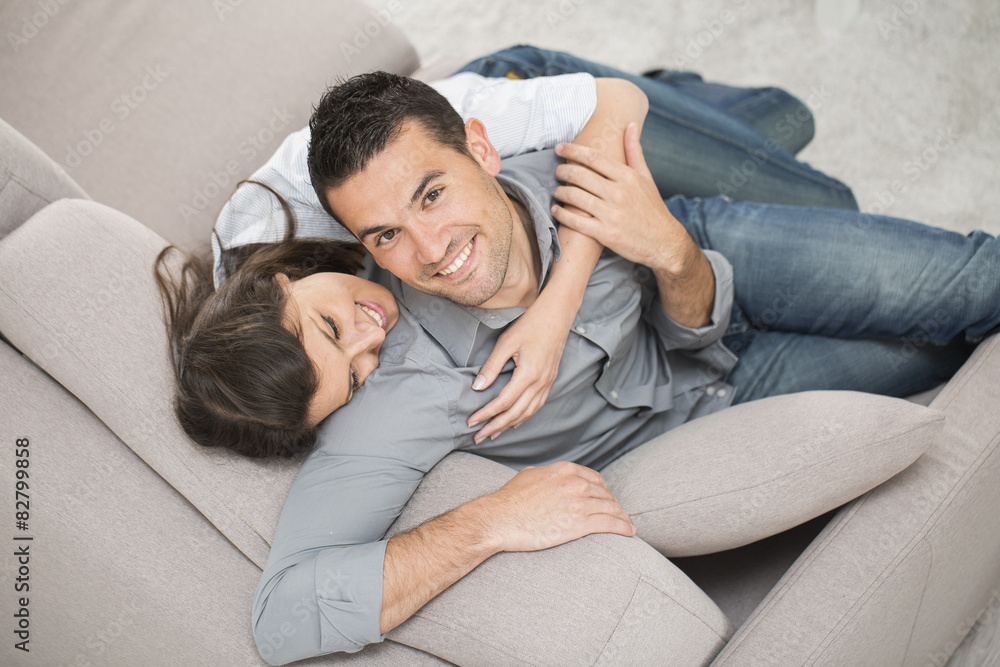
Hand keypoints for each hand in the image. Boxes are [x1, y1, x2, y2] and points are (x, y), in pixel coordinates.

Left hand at [468, 295, 570, 443]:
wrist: (557, 315)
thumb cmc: (531, 325)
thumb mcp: (506, 343)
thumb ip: (491, 366)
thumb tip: (477, 387)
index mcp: (529, 375)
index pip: (503, 402)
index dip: (486, 414)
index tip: (471, 421)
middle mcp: (540, 383)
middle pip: (515, 414)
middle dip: (495, 427)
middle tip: (478, 437)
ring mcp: (547, 383)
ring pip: (527, 413)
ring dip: (509, 426)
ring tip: (493, 434)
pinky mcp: (550, 380)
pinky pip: (536, 405)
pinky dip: (524, 417)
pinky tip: (515, 422)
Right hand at [479, 461, 635, 551]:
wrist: (500, 519)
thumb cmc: (508, 500)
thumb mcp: (528, 476)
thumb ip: (544, 474)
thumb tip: (547, 477)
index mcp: (564, 470)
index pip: (594, 478)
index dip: (604, 490)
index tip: (607, 499)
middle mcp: (575, 483)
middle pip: (605, 493)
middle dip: (615, 504)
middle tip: (620, 514)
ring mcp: (579, 502)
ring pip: (611, 508)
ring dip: (623, 517)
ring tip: (628, 525)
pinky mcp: (580, 523)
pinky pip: (609, 523)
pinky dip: (623, 527)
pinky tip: (629, 532)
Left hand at [551, 123, 700, 275]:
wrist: (664, 242)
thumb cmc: (652, 208)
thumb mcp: (646, 178)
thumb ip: (635, 151)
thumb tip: (631, 125)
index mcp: (627, 177)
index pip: (593, 158)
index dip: (572, 151)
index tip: (560, 148)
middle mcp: (618, 193)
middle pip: (580, 175)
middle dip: (563, 171)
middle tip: (557, 171)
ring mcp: (611, 214)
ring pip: (575, 197)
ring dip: (560, 192)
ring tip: (557, 191)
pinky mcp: (605, 234)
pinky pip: (576, 221)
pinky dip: (562, 214)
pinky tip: (557, 210)